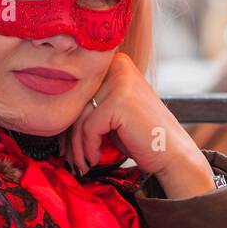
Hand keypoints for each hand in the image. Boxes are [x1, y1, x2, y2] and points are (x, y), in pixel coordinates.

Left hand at [62, 53, 215, 198]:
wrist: (172, 153)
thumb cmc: (141, 135)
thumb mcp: (112, 112)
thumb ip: (89, 104)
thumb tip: (54, 115)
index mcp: (116, 62)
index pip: (78, 92)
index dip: (69, 121)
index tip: (66, 146)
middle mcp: (118, 65)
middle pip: (77, 103)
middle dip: (70, 136)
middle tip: (70, 158)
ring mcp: (120, 81)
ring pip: (79, 117)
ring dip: (77, 147)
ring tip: (82, 164)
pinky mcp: (120, 101)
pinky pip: (88, 128)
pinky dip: (88, 149)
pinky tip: (96, 159)